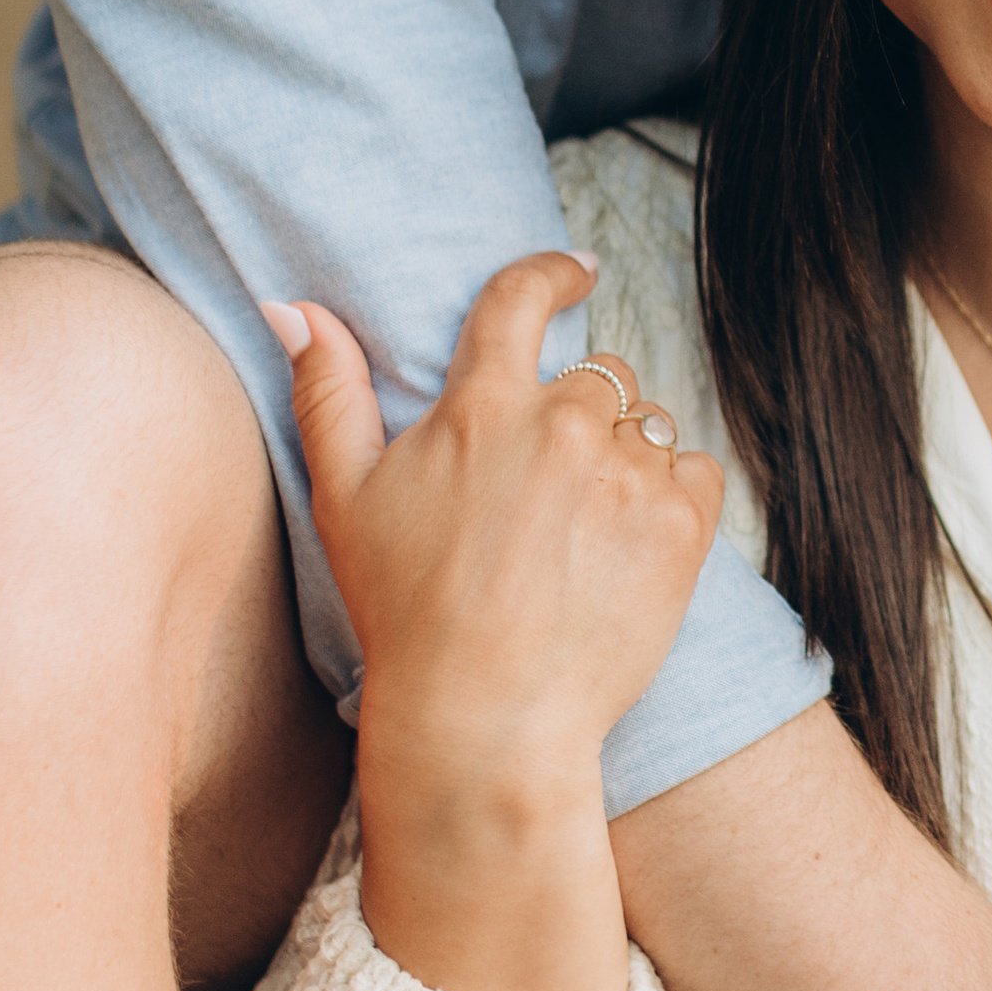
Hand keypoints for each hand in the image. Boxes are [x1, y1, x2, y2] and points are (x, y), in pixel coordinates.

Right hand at [273, 253, 721, 990]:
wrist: (488, 719)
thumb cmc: (406, 613)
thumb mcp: (345, 498)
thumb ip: (327, 391)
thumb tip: (296, 305)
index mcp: (482, 405)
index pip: (522, 298)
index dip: (552, 274)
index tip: (577, 271)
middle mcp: (564, 422)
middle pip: (598, 373)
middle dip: (579, 413)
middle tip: (545, 492)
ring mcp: (627, 470)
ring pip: (648, 424)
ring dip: (623, 459)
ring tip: (578, 535)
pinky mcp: (681, 523)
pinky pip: (694, 469)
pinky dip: (670, 497)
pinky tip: (624, 548)